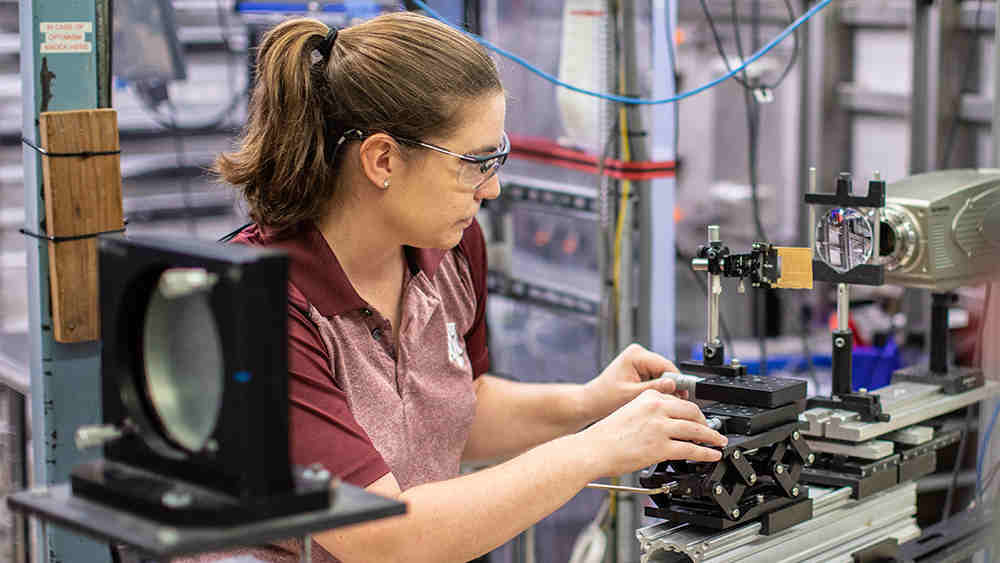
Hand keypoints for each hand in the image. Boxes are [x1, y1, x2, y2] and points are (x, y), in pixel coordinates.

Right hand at [578, 389, 726, 478]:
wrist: (593, 449)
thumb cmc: (606, 435)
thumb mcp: (629, 411)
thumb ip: (650, 412)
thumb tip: (669, 422)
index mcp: (648, 397)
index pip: (680, 400)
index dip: (694, 411)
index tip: (699, 417)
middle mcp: (656, 408)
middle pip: (692, 412)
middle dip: (706, 422)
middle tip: (712, 429)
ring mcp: (660, 427)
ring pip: (696, 430)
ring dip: (711, 437)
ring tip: (718, 442)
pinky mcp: (661, 447)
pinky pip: (692, 449)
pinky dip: (706, 453)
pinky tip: (711, 455)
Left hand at [580, 343, 684, 423]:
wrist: (592, 401)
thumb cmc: (605, 397)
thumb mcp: (631, 395)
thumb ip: (654, 388)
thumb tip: (674, 385)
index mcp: (635, 355)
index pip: (665, 366)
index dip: (677, 382)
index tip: (685, 396)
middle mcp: (638, 353)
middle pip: (665, 370)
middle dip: (670, 386)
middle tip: (674, 403)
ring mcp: (639, 360)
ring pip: (662, 374)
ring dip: (663, 388)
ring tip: (659, 403)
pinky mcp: (639, 368)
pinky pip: (656, 377)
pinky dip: (657, 388)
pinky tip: (654, 399)